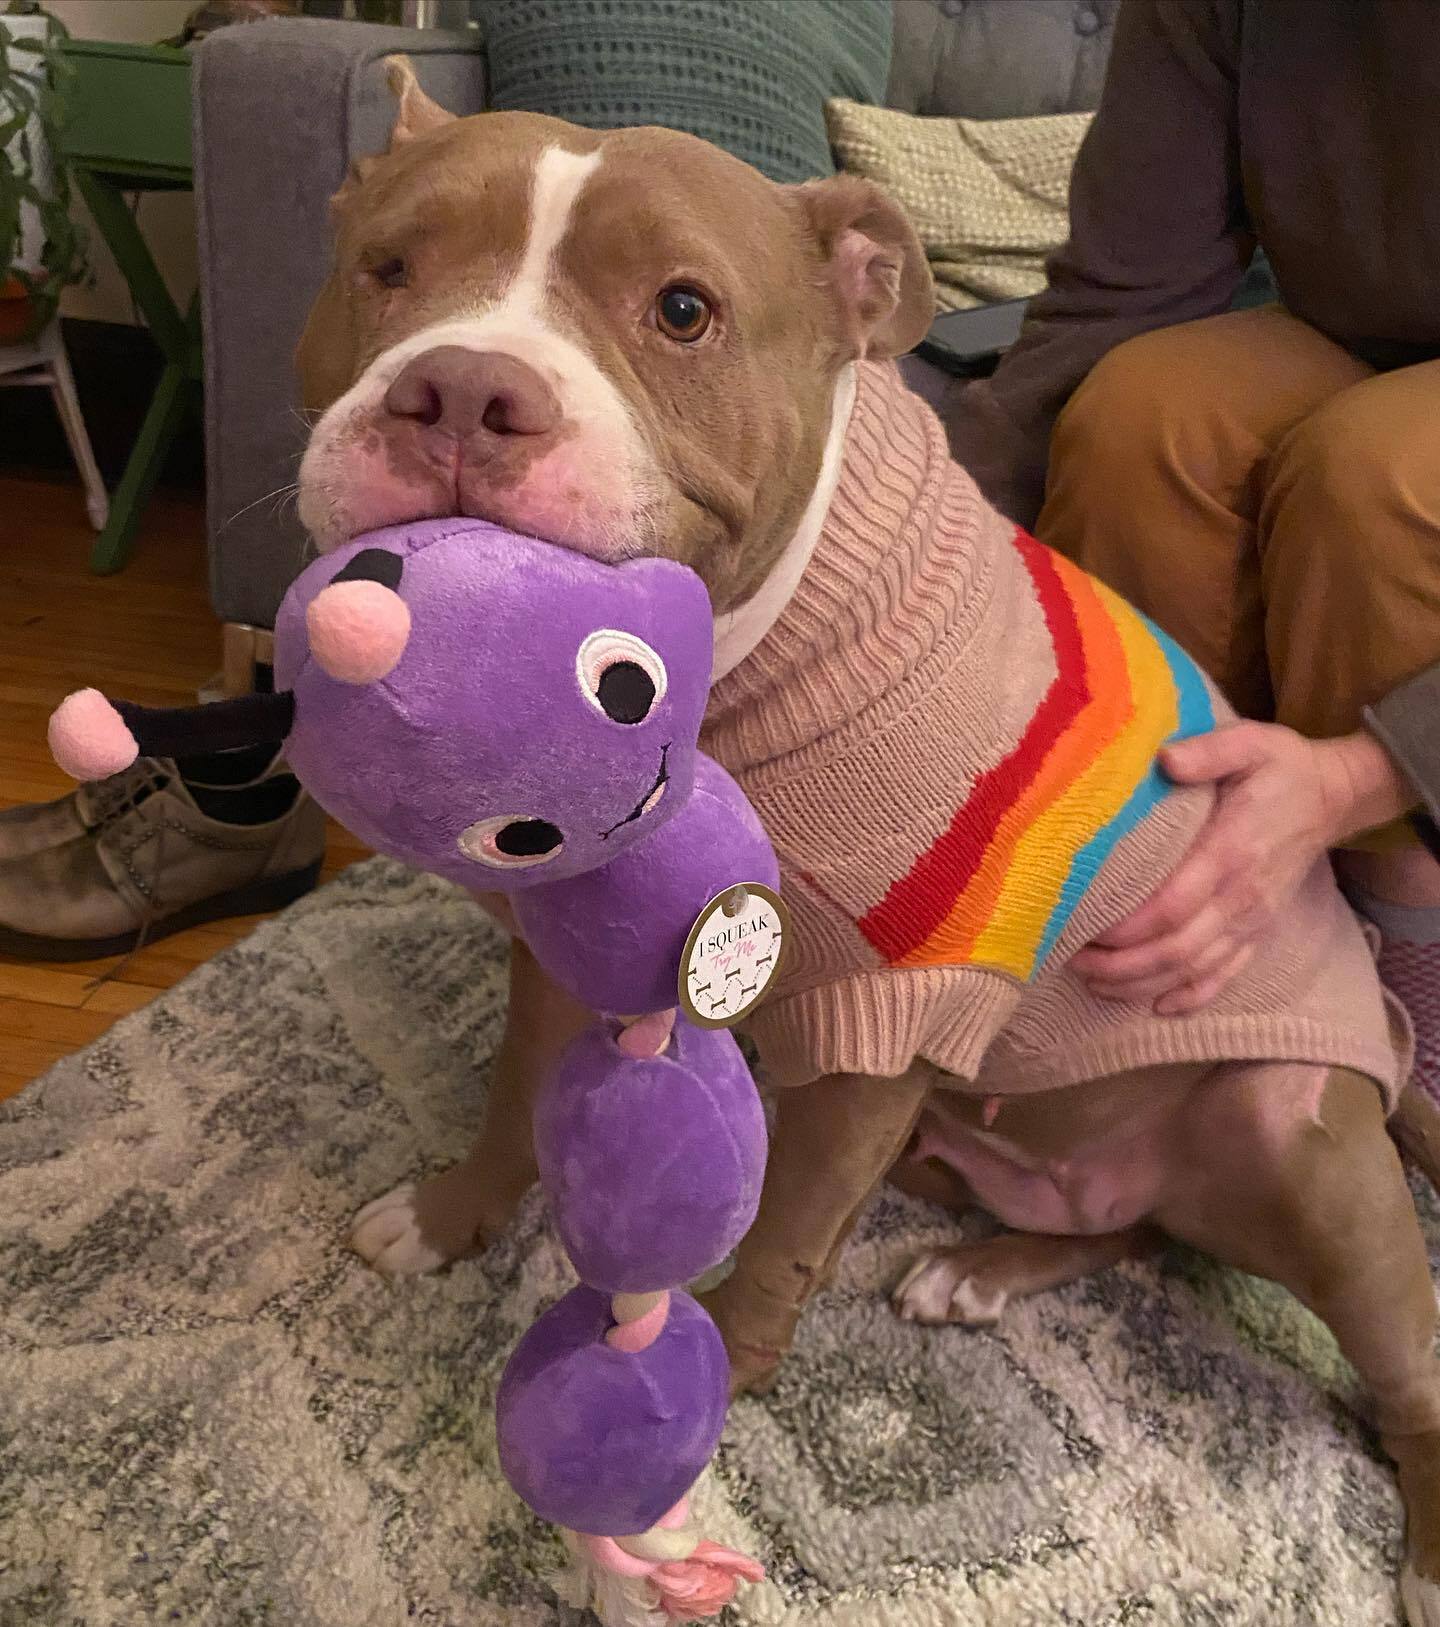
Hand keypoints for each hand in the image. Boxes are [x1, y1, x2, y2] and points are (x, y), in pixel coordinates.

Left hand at [1071, 722, 1413, 1013]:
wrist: (1332, 796)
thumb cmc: (1281, 768)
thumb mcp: (1250, 742)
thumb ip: (1208, 751)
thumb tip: (1166, 760)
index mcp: (1231, 852)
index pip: (1172, 906)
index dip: (1126, 928)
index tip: (1082, 929)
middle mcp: (1242, 897)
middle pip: (1177, 950)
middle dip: (1121, 964)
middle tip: (1071, 961)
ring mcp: (1252, 919)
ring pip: (1194, 970)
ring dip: (1142, 984)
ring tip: (1094, 983)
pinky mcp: (1259, 931)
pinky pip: (1225, 976)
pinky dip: (1191, 997)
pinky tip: (1155, 1006)